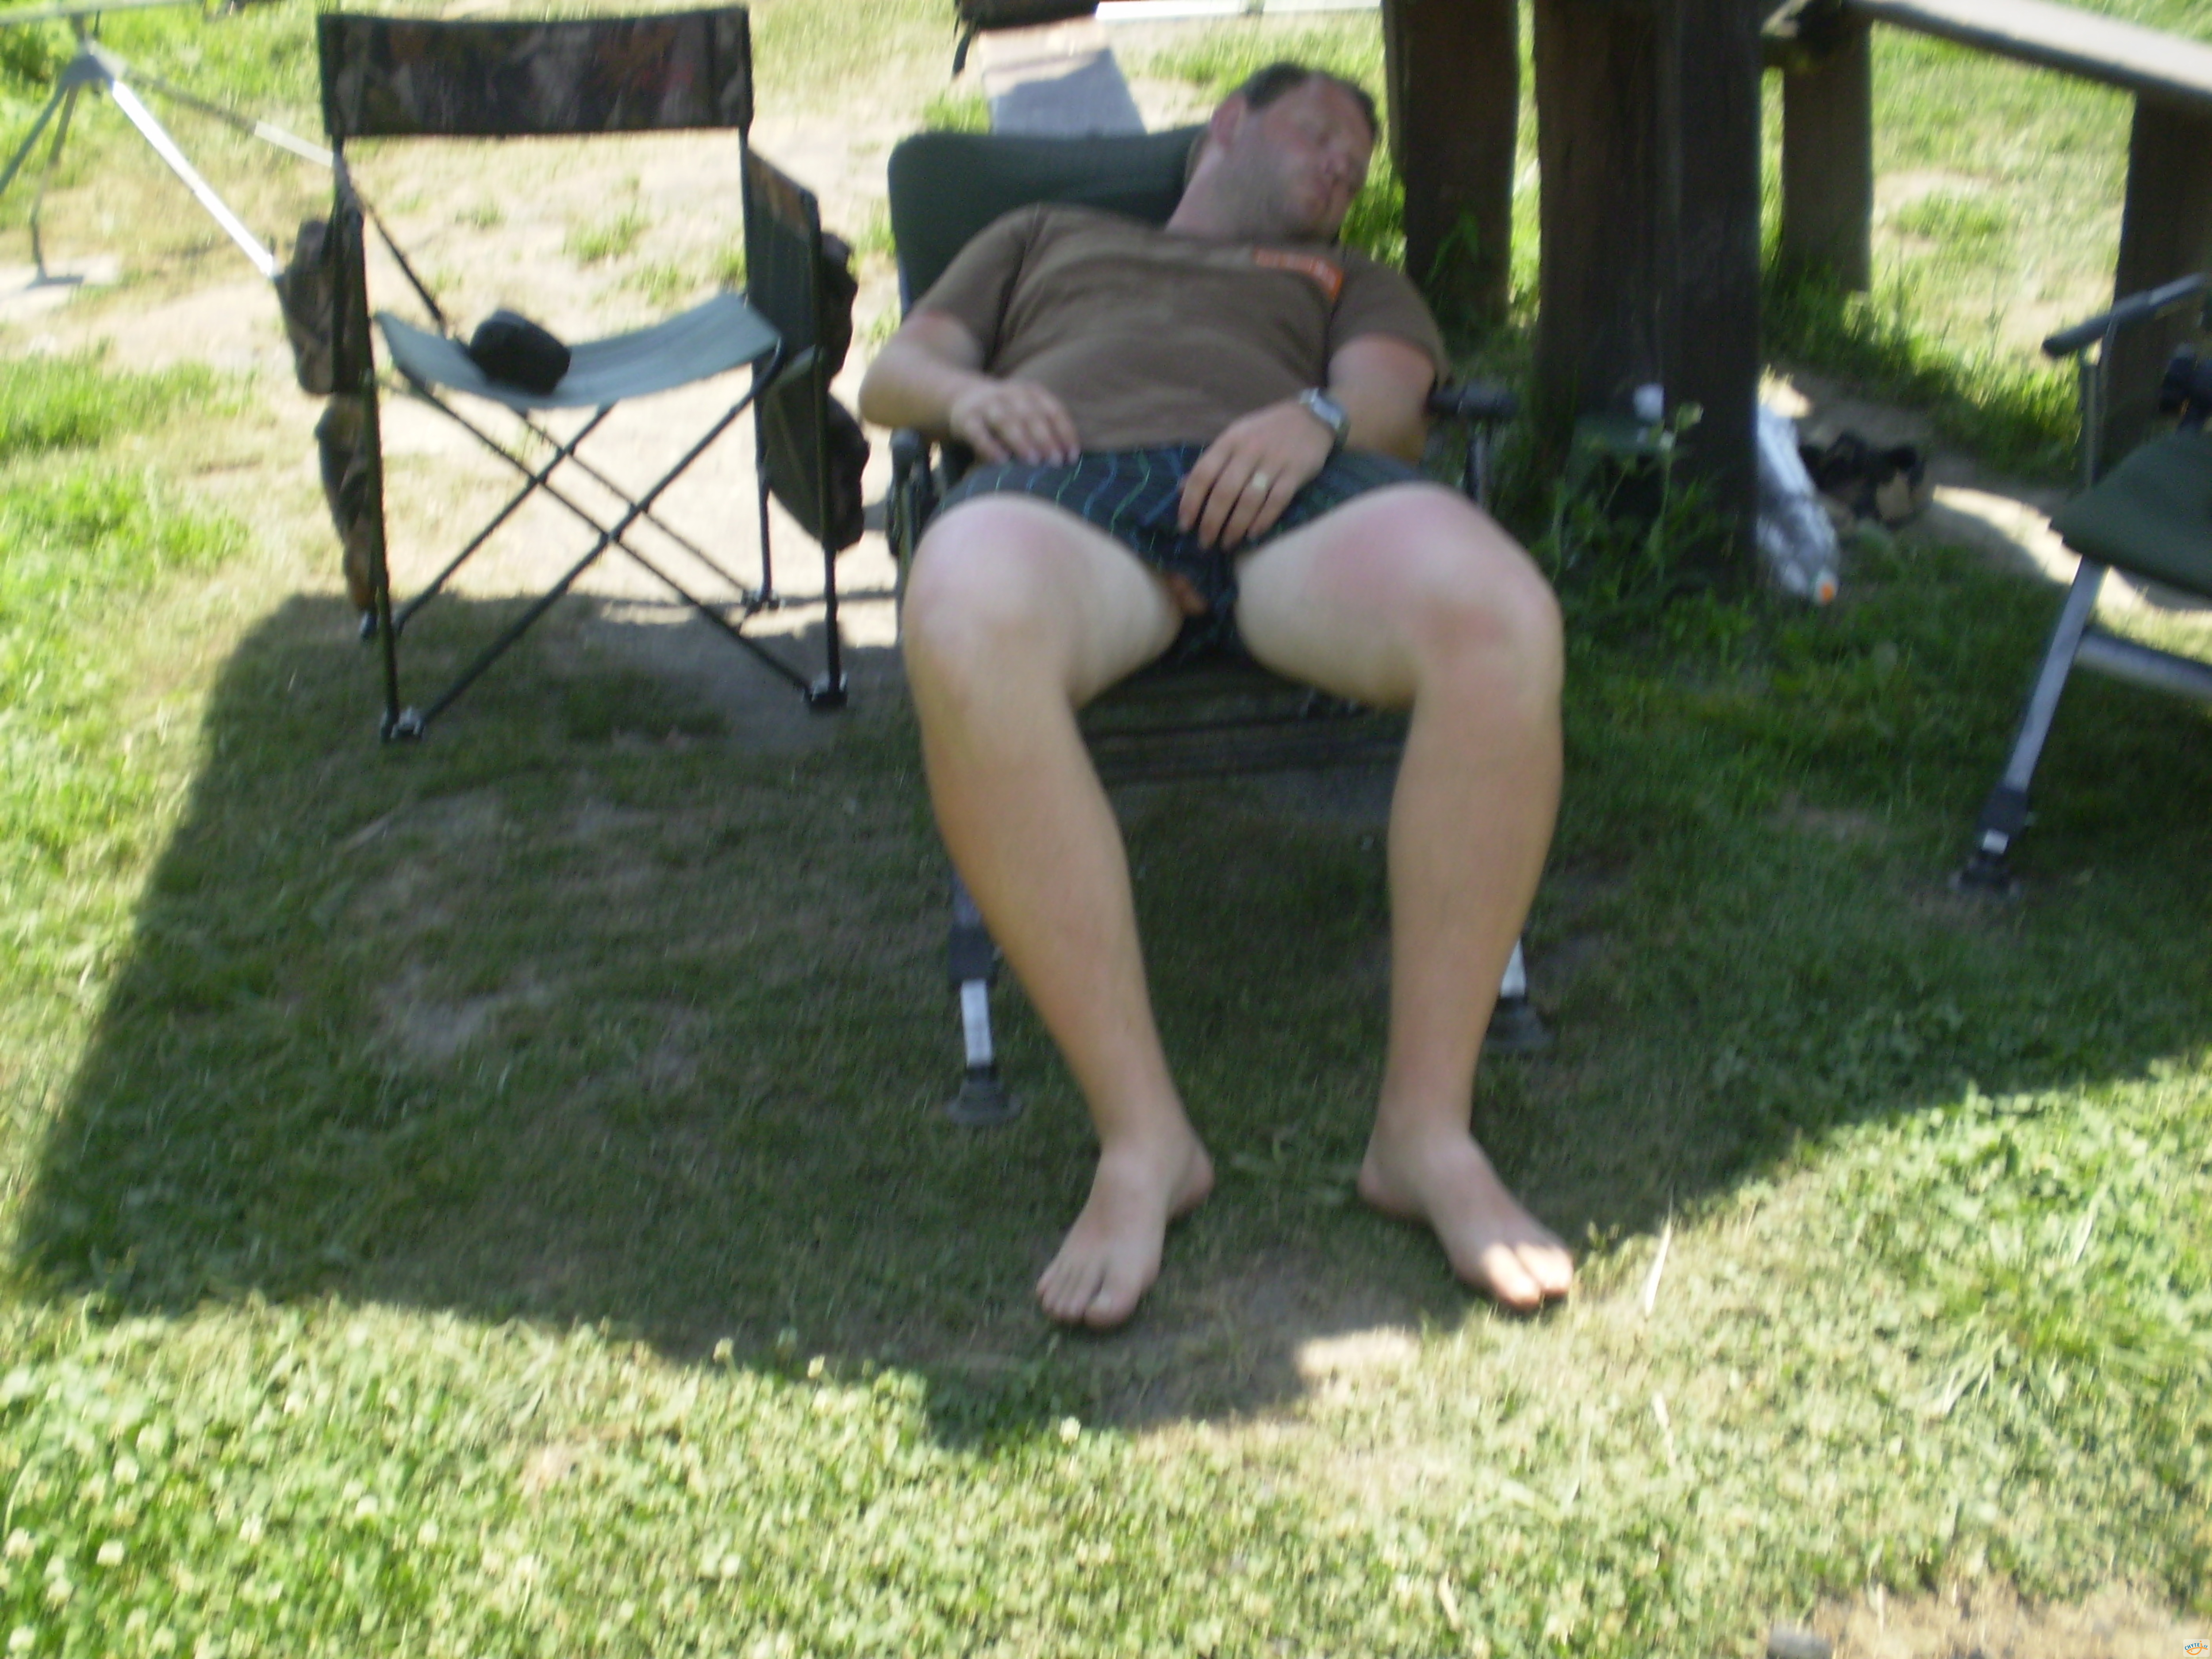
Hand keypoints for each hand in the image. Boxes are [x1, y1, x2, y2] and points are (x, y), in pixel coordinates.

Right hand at [946, 378, 1079, 465]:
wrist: (963, 395)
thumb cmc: (1007, 412)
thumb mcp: (1027, 409)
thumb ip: (1044, 426)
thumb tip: (1066, 459)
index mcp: (1031, 392)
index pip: (1053, 410)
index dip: (1065, 432)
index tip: (1071, 456)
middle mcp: (1010, 394)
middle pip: (1031, 415)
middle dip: (1045, 438)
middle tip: (1055, 461)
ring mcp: (987, 405)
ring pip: (1006, 421)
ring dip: (1022, 441)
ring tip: (1034, 461)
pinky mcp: (966, 418)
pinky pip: (978, 433)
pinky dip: (990, 447)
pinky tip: (1001, 461)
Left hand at [1177, 399, 1335, 549]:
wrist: (1310, 418)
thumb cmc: (1265, 431)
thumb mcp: (1234, 437)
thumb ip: (1211, 462)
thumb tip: (1181, 488)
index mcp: (1229, 441)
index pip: (1202, 474)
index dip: (1190, 502)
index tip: (1185, 525)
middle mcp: (1249, 451)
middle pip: (1224, 493)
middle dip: (1211, 522)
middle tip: (1205, 542)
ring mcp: (1273, 462)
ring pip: (1249, 501)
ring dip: (1235, 527)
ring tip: (1227, 543)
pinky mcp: (1295, 473)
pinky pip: (1276, 502)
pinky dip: (1263, 521)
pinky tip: (1252, 534)